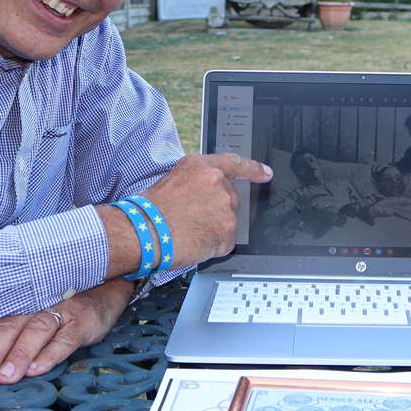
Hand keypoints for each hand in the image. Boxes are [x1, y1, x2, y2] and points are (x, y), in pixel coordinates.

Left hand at [0, 279, 130, 384]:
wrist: (104, 285)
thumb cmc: (58, 305)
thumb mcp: (29, 313)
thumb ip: (3, 335)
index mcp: (15, 305)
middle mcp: (32, 305)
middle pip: (7, 328)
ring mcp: (58, 311)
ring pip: (34, 332)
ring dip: (18, 355)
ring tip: (5, 377)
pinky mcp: (81, 321)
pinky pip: (65, 338)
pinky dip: (51, 354)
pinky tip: (38, 369)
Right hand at [142, 153, 271, 268]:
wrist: (144, 231)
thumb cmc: (148, 211)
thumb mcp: (170, 182)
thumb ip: (194, 184)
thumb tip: (203, 199)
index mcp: (200, 166)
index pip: (234, 163)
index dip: (253, 169)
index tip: (266, 173)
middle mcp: (216, 182)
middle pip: (229, 199)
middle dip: (216, 211)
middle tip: (193, 221)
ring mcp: (224, 205)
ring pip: (227, 222)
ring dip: (212, 229)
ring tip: (188, 232)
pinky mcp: (227, 229)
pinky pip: (225, 242)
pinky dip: (212, 247)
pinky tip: (194, 244)